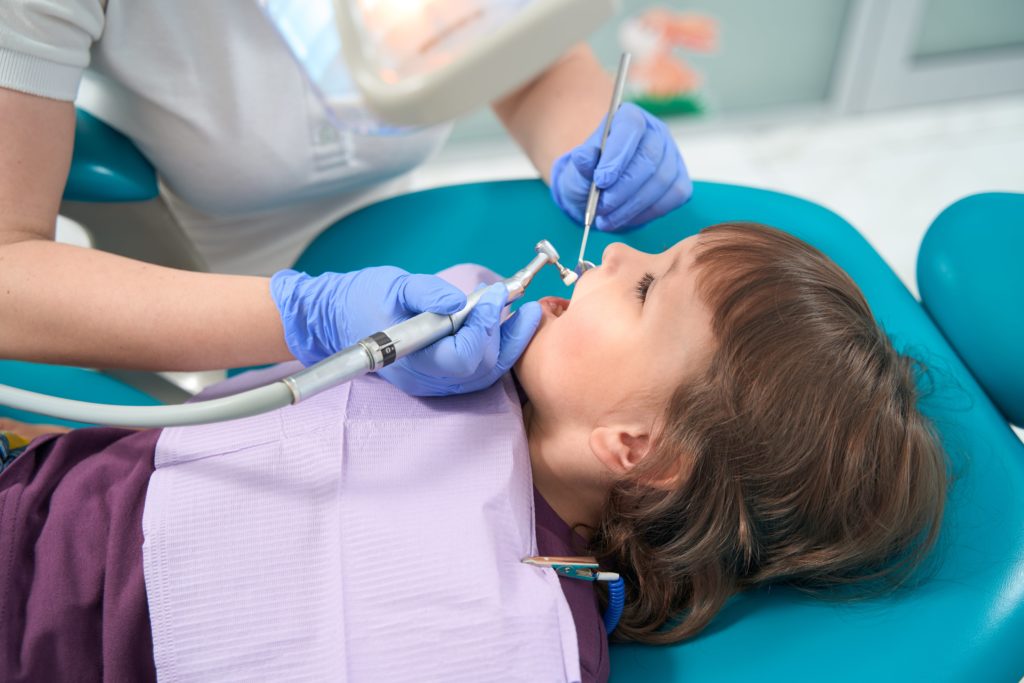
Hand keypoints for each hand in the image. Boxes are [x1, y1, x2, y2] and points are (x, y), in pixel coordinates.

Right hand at [270, 267, 541, 395]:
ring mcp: (433, 383)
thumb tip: (459, 301)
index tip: (491, 295)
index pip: (463, 357)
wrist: (337, 318)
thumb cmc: (362, 299)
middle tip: (512, 300)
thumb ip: (426, 292)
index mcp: (412, 360)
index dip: (483, 327)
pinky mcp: (439, 377)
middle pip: (481, 369)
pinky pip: (476, 372)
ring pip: (484, 375)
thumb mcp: (394, 285)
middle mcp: (426, 380)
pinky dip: (496, 350)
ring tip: (526, 314)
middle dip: (503, 334)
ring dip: (508, 344)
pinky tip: (506, 326)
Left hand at [550, 102, 691, 231]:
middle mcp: (656, 132)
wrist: (599, 195)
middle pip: (649, 157)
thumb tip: (583, 156)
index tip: (600, 180)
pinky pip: (673, 197)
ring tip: (607, 219)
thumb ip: (581, 164)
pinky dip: (647, 212)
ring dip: (632, 205)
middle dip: (623, 188)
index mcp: (629, 117)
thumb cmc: (588, 177)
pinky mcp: (680, 181)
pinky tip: (627, 217)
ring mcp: (672, 156)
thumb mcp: (576, 170)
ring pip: (661, 180)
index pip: (630, 127)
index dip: (617, 154)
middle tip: (601, 208)